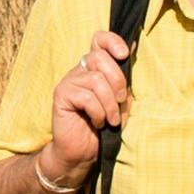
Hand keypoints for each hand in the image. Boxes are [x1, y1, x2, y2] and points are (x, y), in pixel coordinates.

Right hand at [46, 30, 130, 175]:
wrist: (82, 153)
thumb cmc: (104, 127)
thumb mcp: (121, 102)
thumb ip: (125, 80)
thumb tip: (133, 49)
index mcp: (95, 69)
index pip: (99, 40)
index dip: (112, 41)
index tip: (124, 54)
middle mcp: (80, 71)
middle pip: (99, 58)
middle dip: (117, 81)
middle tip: (121, 102)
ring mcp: (69, 82)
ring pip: (95, 80)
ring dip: (109, 104)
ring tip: (111, 120)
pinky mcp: (61, 95)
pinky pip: (86, 96)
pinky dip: (98, 112)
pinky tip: (97, 122)